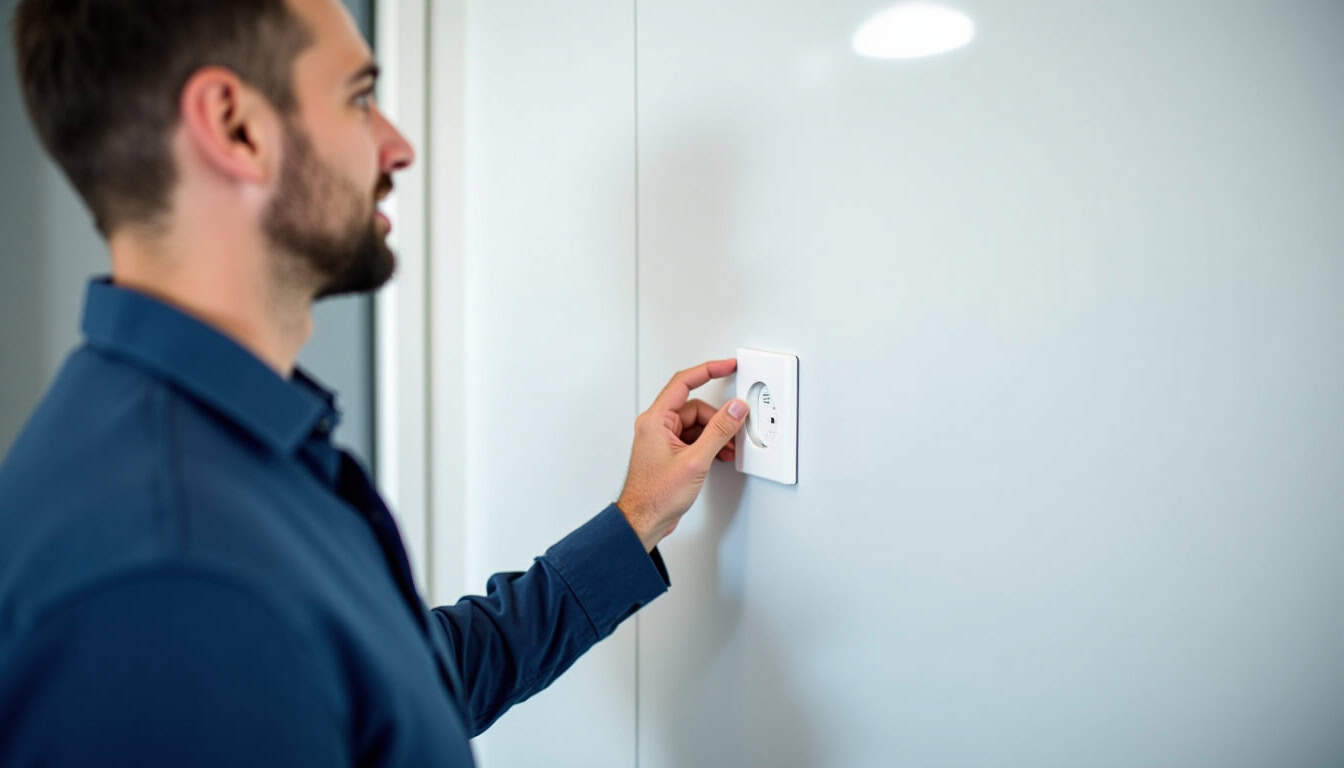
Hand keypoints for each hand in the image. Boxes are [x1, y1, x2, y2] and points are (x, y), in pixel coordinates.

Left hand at [616, 358, 747, 551]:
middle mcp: (656, 426)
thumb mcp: (695, 460)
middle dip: (718, 419)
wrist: (643, 520)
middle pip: (695, 407)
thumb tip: (735, 408)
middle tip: (734, 430)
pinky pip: (693, 438)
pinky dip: (708, 444)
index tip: (727, 365)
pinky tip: (719, 455)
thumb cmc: (655, 495)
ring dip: (715, 435)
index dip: (708, 370)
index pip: (684, 382)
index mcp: (655, 420)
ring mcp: (662, 439)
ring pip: (696, 425)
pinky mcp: (669, 452)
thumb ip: (719, 431)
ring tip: (727, 449)